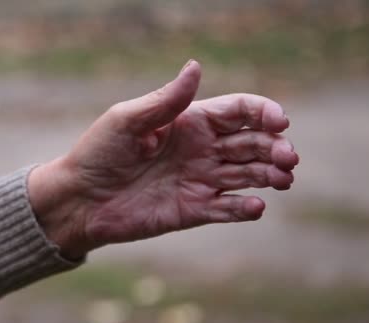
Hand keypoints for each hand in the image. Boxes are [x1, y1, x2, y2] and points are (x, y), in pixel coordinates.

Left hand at [29, 60, 298, 258]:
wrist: (80, 199)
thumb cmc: (99, 153)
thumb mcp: (127, 120)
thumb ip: (165, 101)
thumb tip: (195, 66)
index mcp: (188, 122)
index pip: (238, 112)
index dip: (263, 113)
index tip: (280, 121)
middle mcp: (201, 149)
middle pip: (252, 143)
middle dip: (274, 147)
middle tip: (287, 157)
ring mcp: (200, 180)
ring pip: (248, 175)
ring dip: (270, 175)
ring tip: (282, 179)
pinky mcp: (194, 210)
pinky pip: (228, 209)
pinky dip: (246, 208)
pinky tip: (255, 206)